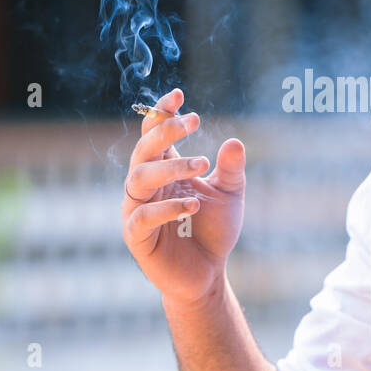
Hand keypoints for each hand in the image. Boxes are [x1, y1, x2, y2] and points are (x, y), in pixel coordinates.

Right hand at [120, 87, 245, 307]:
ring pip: (139, 178)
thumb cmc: (213, 231)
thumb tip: (234, 141)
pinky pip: (142, 217)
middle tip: (193, 122)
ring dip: (170, 167)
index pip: (153, 133)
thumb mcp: (230, 196)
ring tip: (201, 164)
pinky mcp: (136, 237)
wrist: (208, 275)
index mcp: (163, 169)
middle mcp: (146, 185)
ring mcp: (137, 210)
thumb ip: (231, 170)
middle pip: (143, 150)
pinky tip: (193, 206)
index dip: (162, 113)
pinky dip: (166, 208)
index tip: (179, 95)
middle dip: (165, 131)